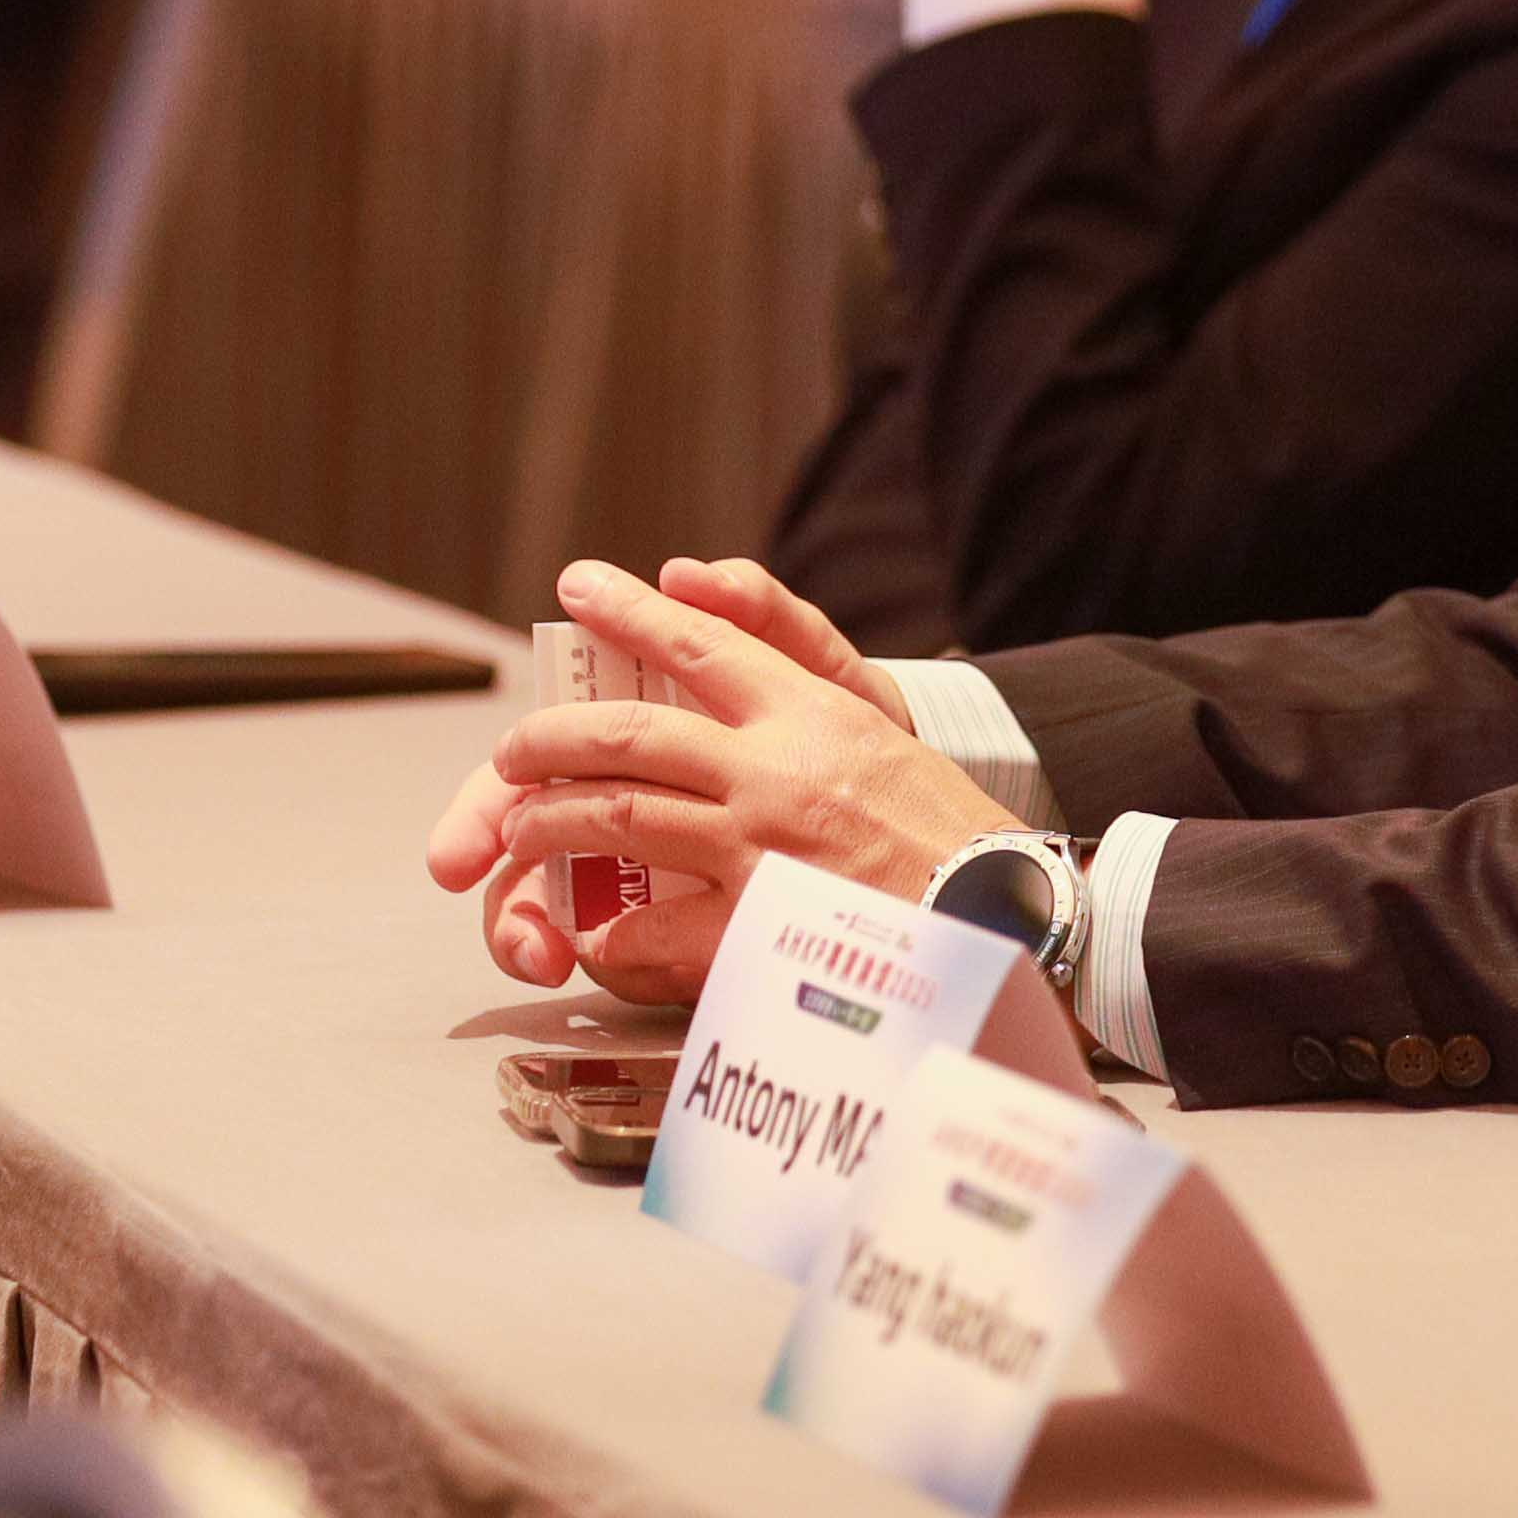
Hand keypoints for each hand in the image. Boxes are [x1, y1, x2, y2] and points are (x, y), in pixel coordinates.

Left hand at [425, 557, 1008, 1000]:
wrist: (1006, 917)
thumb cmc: (949, 832)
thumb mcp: (882, 731)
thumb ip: (807, 679)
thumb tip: (719, 618)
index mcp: (810, 713)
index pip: (700, 642)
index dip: (628, 612)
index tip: (579, 585)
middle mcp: (774, 769)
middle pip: (625, 734)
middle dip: (548, 738)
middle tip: (511, 750)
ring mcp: (758, 847)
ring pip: (616, 817)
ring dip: (549, 823)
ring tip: (518, 831)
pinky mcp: (755, 924)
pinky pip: (648, 927)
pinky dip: (607, 931)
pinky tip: (589, 932)